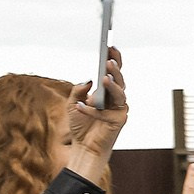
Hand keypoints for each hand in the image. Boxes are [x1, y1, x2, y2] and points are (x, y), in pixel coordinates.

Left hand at [61, 47, 129, 175]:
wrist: (84, 147)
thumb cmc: (81, 125)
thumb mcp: (72, 103)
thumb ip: (78, 90)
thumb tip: (89, 80)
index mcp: (107, 92)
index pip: (113, 73)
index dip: (113, 59)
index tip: (110, 46)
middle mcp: (116, 98)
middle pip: (120, 80)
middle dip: (116, 68)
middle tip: (109, 58)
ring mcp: (119, 109)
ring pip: (120, 93)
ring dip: (113, 84)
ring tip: (104, 76)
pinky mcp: (119, 120)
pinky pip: (106, 112)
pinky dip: (92, 109)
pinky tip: (82, 106)